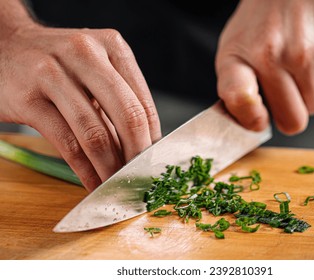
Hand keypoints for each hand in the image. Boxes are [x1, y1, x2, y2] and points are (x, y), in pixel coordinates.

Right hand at [0, 23, 160, 190]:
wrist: (5, 46)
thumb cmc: (60, 64)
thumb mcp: (95, 67)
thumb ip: (119, 99)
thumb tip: (144, 146)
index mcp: (111, 45)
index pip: (142, 102)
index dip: (153, 138)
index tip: (155, 160)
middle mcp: (85, 53)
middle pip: (127, 115)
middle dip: (137, 154)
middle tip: (141, 176)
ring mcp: (53, 74)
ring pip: (95, 134)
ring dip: (110, 168)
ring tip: (117, 185)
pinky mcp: (28, 98)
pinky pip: (66, 144)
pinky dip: (84, 170)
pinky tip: (93, 182)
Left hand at [216, 0, 313, 133]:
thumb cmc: (261, 19)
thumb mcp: (233, 50)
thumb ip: (236, 89)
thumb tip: (252, 124)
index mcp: (239, 58)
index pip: (240, 100)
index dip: (252, 119)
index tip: (259, 120)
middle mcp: (271, 57)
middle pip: (292, 121)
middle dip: (289, 112)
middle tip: (282, 93)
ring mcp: (304, 54)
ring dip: (307, 94)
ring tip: (295, 67)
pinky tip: (310, 56)